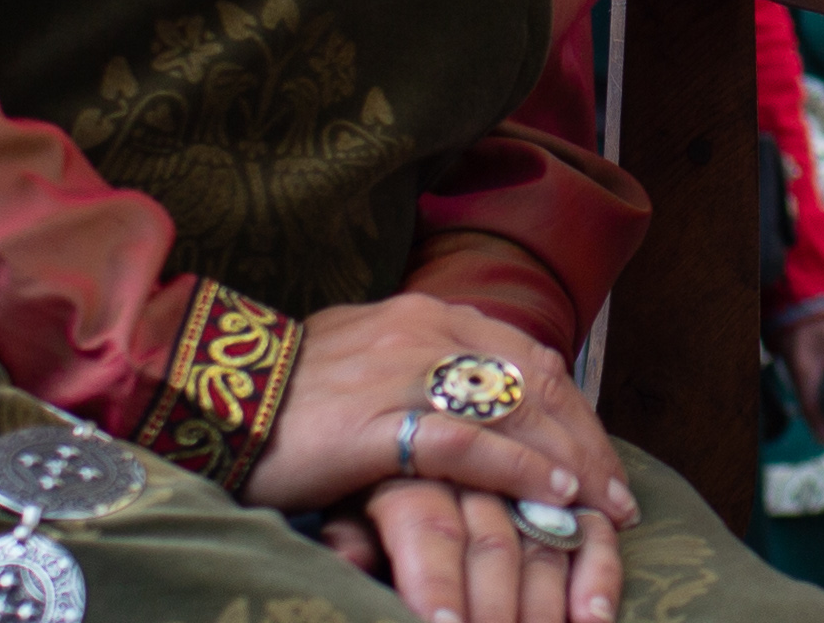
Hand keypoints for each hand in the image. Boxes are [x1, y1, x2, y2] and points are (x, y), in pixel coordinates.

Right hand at [244, 296, 636, 622]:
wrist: (208, 394)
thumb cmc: (284, 394)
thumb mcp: (363, 361)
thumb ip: (417, 374)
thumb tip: (464, 412)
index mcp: (426, 315)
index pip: (528, 357)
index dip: (572, 410)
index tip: (596, 458)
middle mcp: (426, 332)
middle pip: (538, 382)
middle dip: (585, 441)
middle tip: (615, 496)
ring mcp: (404, 373)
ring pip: (516, 409)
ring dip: (568, 461)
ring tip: (598, 508)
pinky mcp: (378, 422)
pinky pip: (468, 443)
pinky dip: (518, 470)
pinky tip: (550, 496)